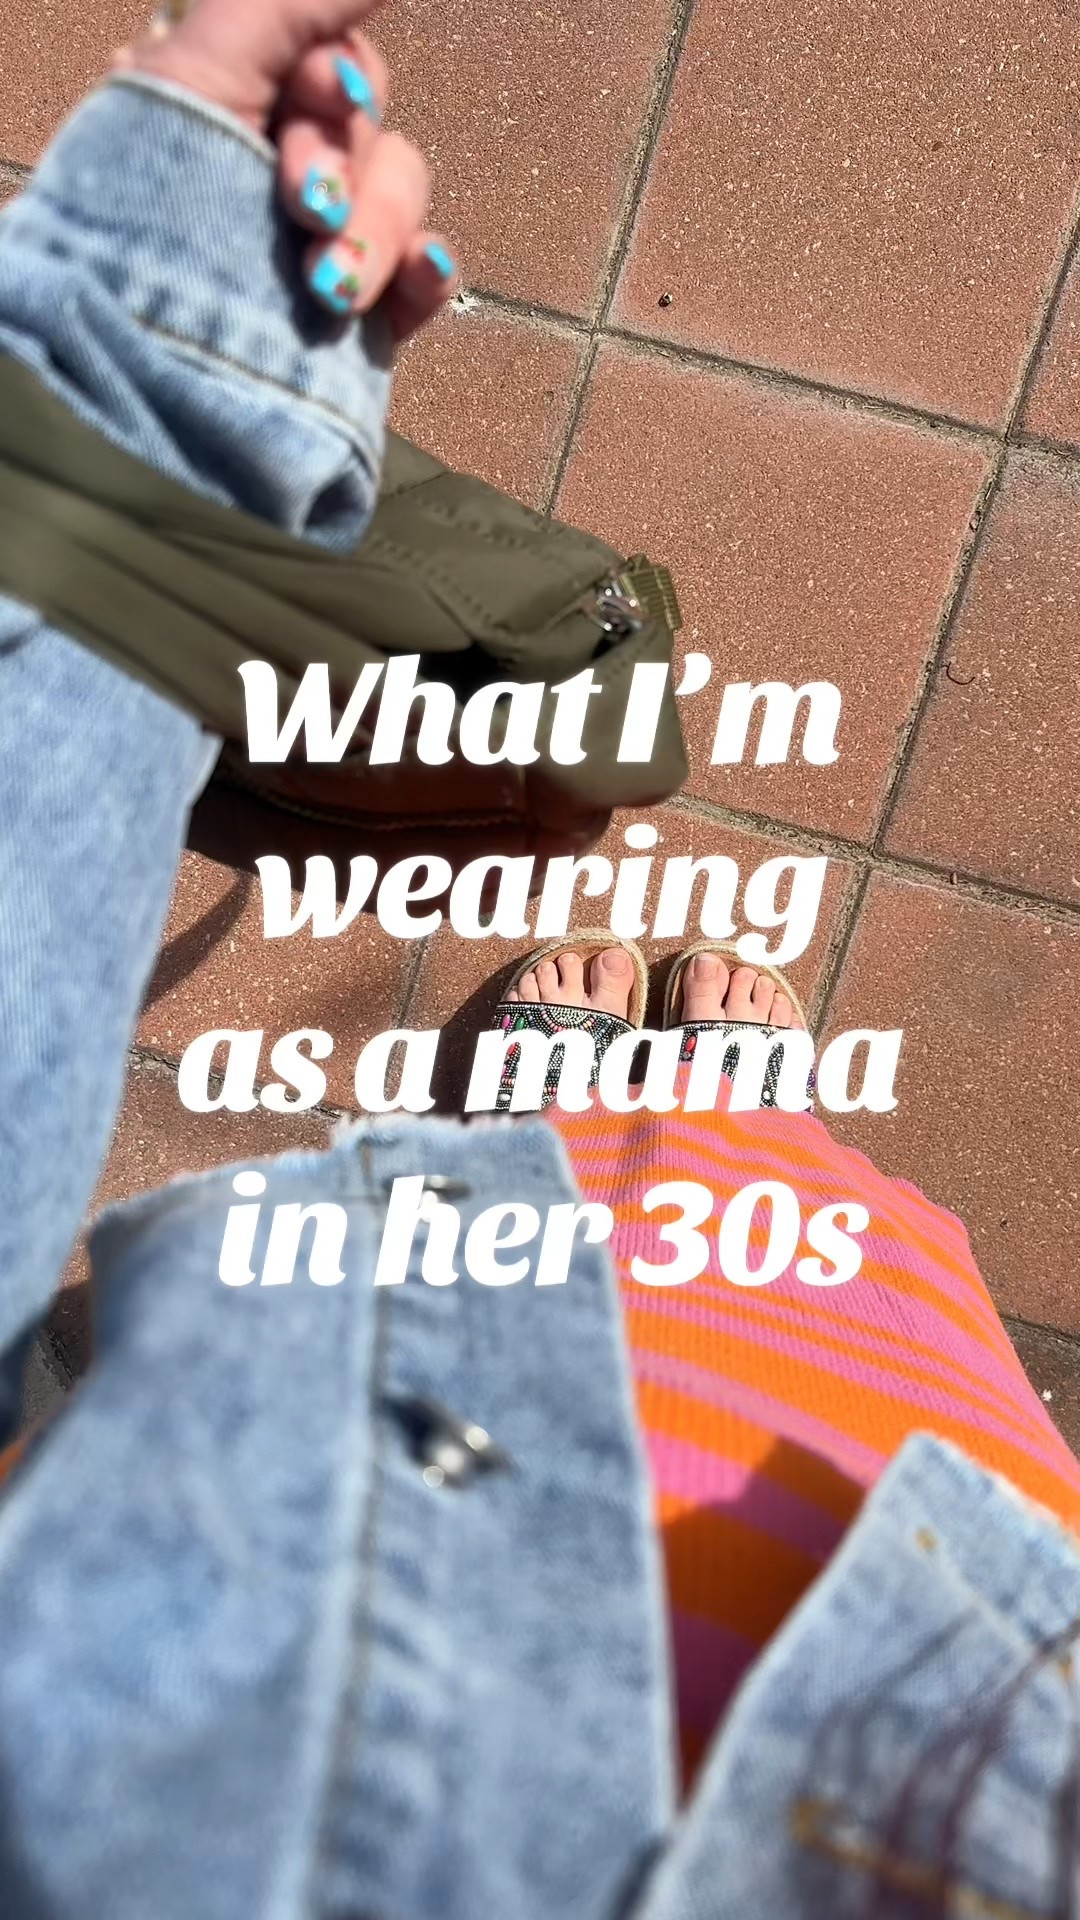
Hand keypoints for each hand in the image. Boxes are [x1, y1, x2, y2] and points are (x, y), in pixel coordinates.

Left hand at [115, 0, 454, 343]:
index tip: (318, 95)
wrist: (155, 359)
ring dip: (374, 234)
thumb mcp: (203, 68)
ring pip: (403, 199)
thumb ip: (292, 4)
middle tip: (302, 209)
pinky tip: (419, 274)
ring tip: (324, 287)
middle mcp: (284, 173)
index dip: (339, 79)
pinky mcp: (363, 318)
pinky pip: (426, 276)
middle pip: (373, 132)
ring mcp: (328, 246)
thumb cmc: (154, 206)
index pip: (335, 65)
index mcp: (241, 108)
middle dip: (341, 169)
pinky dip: (428, 273)